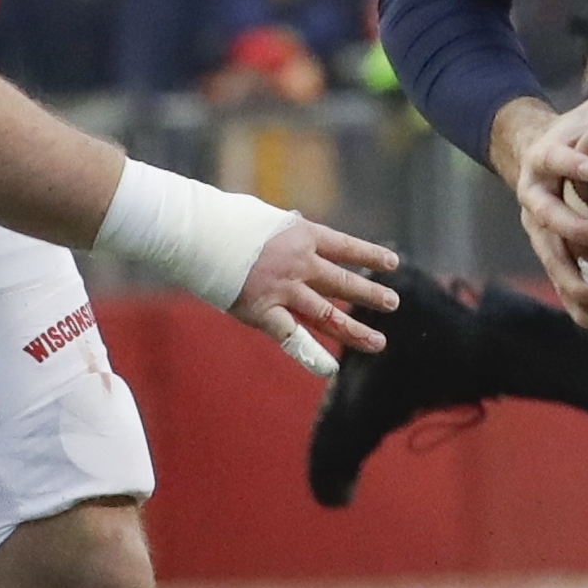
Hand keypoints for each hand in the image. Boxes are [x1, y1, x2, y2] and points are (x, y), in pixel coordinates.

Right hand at [229, 213, 399, 378]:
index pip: (346, 247)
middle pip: (343, 283)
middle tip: (392, 302)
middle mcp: (299, 263)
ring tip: (379, 342)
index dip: (370, 255)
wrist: (194, 231)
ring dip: (356, 329)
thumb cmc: (223, 219)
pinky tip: (331, 369)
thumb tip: (298, 227)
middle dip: (370, 294)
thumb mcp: (266, 217)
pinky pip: (292, 339)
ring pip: (328, 315)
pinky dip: (311, 355)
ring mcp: (283, 290)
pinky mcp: (261, 311)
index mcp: (302, 235)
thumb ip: (286, 231)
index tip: (392, 263)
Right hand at [494, 82, 587, 330]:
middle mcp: (535, 197)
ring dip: (576, 283)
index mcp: (544, 159)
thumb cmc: (580, 129)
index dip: (567, 163)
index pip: (551, 159)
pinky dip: (580, 307)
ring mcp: (538, 231)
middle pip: (545, 220)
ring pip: (550, 262)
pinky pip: (561, 285)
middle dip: (573, 231)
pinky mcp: (549, 254)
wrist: (535, 154)